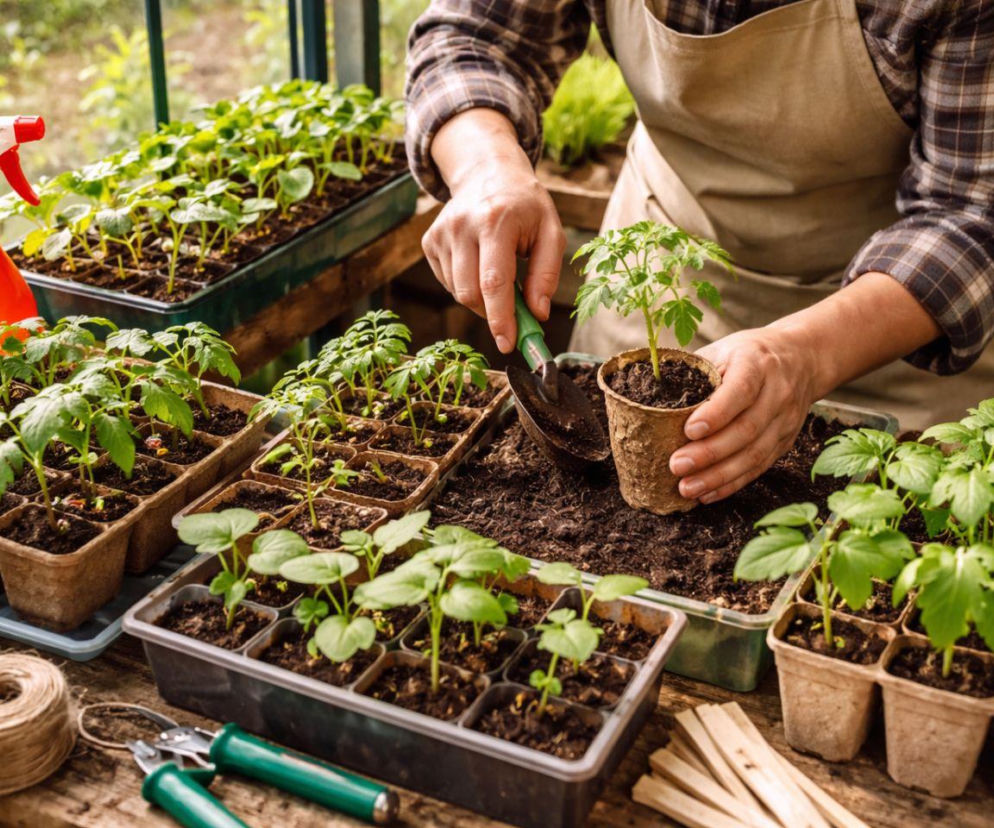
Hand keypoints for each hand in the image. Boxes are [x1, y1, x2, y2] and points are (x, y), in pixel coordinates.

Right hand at [424, 108, 565, 352]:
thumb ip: (546, 274)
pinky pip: (448, 282)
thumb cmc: (525, 206)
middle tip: (514, 316)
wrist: (487, 172)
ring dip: (482, 298)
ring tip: (499, 273)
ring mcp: (441, 232)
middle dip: (493, 313)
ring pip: (458, 291)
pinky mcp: (430, 240)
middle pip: (470, 293)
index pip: (494, 282)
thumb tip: (537, 315)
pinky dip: (467, 285)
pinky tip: (479, 263)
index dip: (501, 318)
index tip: (509, 343)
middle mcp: (462, 225)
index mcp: (496, 221)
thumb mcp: (551, 231)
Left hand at [667, 327, 820, 503]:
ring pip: (754, 454)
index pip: (741, 390)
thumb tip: (649, 394)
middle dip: (709, 452)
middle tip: (676, 465)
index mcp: (758, 363)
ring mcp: (785, 421)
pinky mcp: (785, 442)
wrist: (802, 360)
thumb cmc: (749, 355)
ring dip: (718, 476)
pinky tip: (707, 494)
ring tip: (687, 488)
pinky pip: (758, 468)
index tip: (688, 430)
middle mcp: (777, 393)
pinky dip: (732, 484)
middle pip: (746, 429)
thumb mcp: (724, 349)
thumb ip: (696, 371)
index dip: (716, 413)